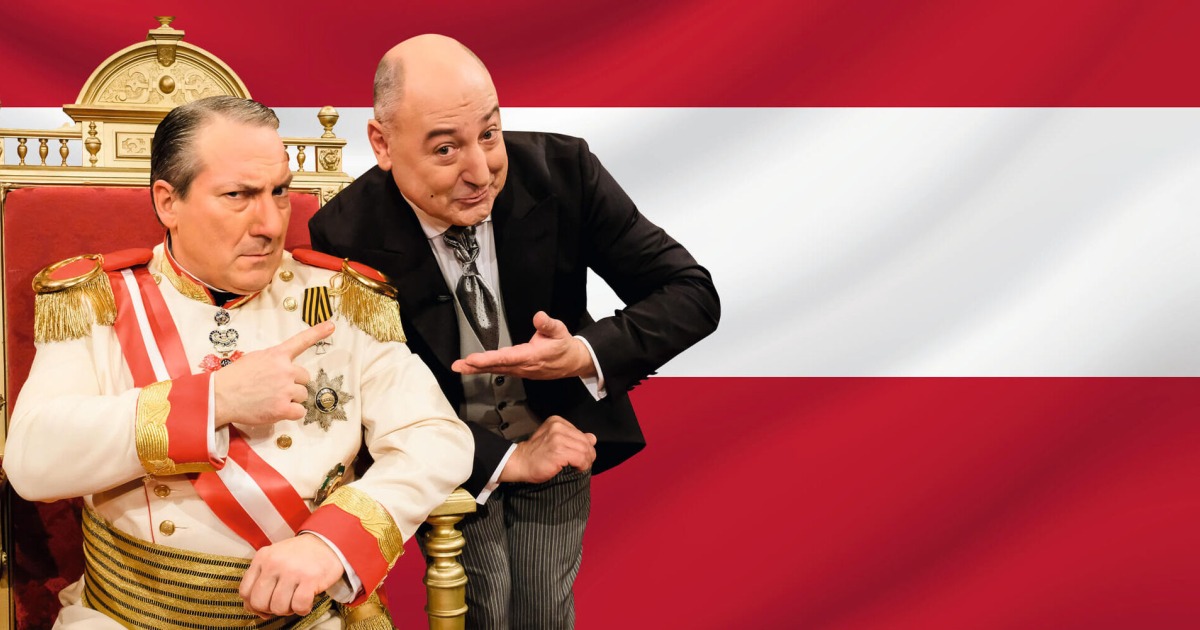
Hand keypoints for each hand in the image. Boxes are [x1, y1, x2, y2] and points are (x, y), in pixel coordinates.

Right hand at [214, 321, 334, 427]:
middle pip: (304, 378)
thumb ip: (273, 361)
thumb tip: (282, 368)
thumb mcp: (254, 359)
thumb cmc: (234, 378)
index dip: (318, 332)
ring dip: (291, 399)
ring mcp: (285, 389)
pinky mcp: (283, 408)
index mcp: (277, 355)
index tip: (331, 326)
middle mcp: (285, 370)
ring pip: (302, 395)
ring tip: (271, 399)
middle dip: (294, 384)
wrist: (220, 396)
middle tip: (275, 388)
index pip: (301, 341)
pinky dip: (291, 413)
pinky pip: (299, 412)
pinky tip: (276, 410)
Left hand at [239, 533, 344, 618]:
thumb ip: (261, 579)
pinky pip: (299, 606)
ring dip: (288, 610)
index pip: (245, 591)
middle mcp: (274, 563)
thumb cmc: (300, 555)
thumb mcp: (274, 559)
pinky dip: (303, 609)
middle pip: (259, 602)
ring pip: (278, 607)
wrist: (328, 542)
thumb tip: (252, 608)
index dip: (253, 605)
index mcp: (262, 557)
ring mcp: (292, 571)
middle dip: (270, 609)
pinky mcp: (310, 579)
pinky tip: (307, 602)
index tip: (264, 606)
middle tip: (282, 603)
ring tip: (295, 600)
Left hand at [452, 311, 594, 379]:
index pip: (506, 358)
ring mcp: (521, 371)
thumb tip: (538, 316)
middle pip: (496, 367)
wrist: (572, 362)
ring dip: (477, 369)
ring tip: (460, 367)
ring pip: (496, 370)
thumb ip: (548, 324)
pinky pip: (500, 370)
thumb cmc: (563, 346)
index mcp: (531, 356)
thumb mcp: (560, 331)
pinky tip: (475, 368)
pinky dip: (485, 369)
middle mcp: (524, 366)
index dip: (488, 359)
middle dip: (475, 367)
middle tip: (457, 366)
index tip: (472, 359)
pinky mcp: (520, 371)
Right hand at [499, 416, 596, 482]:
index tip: (581, 456)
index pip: (581, 433)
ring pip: (585, 450)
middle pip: (585, 441)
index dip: (585, 446)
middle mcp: (558, 427)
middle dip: (588, 454)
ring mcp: (558, 439)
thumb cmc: (536, 454)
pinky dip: (583, 465)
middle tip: (584, 463)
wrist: (519, 462)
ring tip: (580, 467)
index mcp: (557, 421)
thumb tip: (592, 438)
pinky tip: (577, 469)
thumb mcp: (554, 439)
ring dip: (586, 461)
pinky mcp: (559, 451)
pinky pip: (580, 458)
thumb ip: (572, 437)